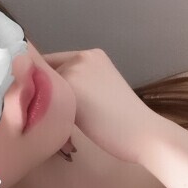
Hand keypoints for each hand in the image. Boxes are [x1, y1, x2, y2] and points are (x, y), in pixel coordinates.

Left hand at [42, 48, 163, 164]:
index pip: (53, 64)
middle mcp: (81, 57)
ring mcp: (75, 71)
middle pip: (45, 77)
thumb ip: (79, 83)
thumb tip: (48, 90)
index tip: (50, 103)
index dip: (47, 84)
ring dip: (48, 108)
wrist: (143, 132)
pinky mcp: (69, 89)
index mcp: (91, 55)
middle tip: (60, 122)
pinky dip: (51, 119)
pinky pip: (47, 104)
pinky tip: (67, 132)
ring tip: (66, 129)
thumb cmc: (125, 120)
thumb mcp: (101, 89)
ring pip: (44, 91)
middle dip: (46, 97)